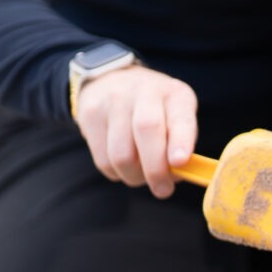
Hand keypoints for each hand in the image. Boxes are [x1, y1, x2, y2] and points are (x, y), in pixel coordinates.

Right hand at [75, 66, 199, 197]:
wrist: (113, 82)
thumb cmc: (155, 110)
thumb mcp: (177, 117)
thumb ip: (182, 145)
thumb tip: (178, 174)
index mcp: (174, 94)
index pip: (180, 117)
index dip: (181, 141)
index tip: (180, 162)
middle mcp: (144, 90)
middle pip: (147, 130)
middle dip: (156, 169)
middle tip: (163, 190)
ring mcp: (114, 100)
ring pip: (122, 154)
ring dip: (134, 176)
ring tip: (142, 174)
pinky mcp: (89, 114)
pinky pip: (103, 160)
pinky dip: (116, 173)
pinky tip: (124, 165)